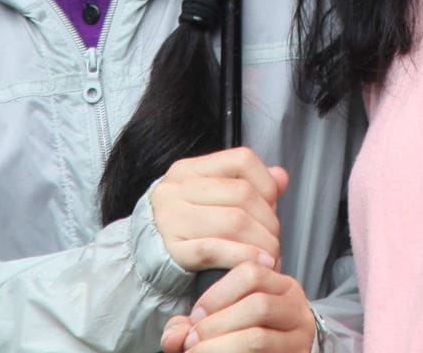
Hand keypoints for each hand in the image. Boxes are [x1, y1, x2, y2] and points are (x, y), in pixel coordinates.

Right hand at [147, 148, 289, 274]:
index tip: (273, 205)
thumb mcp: (209, 198)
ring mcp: (172, 219)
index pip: (241, 160)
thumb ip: (246, 185)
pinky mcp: (173, 251)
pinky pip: (216, 249)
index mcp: (188, 170)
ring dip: (262, 242)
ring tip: (271, 254)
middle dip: (269, 220)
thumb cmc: (183, 228)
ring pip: (234, 222)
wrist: (141, 259)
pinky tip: (259, 262)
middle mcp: (177, 189)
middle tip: (275, 239)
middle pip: (242, 195)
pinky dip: (243, 256)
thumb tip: (281, 176)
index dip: (267, 183)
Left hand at [159, 256, 316, 352]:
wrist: (271, 352)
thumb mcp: (221, 321)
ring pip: (257, 336)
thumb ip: (194, 324)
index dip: (217, 295)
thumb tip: (173, 337)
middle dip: (216, 324)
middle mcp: (296, 305)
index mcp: (279, 284)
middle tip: (191, 340)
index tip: (194, 316)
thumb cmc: (243, 336)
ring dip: (220, 346)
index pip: (251, 272)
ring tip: (197, 352)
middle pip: (257, 304)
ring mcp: (300, 335)